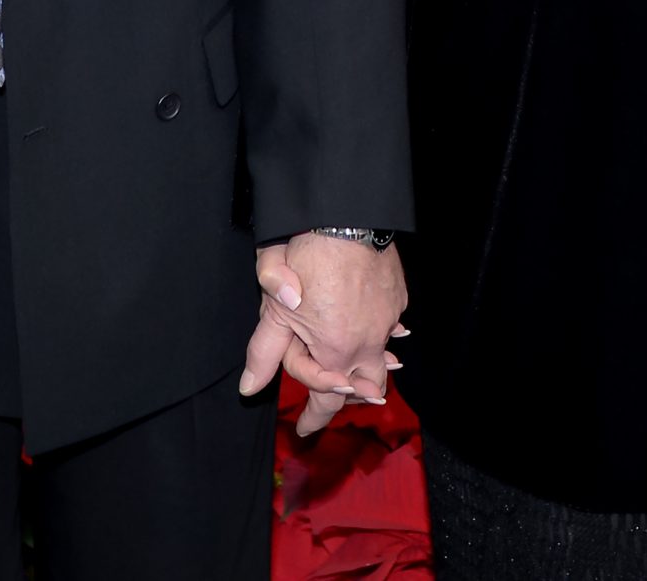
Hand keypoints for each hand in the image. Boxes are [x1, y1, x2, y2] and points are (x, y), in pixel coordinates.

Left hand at [242, 234, 409, 435]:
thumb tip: (249, 388)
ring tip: (360, 375)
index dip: (315, 417)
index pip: (328, 399)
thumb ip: (264, 352)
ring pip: (384, 356)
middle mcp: (370, 341)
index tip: (305, 428)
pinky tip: (378, 330)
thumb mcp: (276, 310)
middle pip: (370, 387)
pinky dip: (382, 334)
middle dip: (353, 400)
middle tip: (336, 402)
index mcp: (339, 351)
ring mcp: (388, 318)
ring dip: (371, 368)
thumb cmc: (310, 261)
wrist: (346, 219)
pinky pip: (392, 326)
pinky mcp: (397, 296)